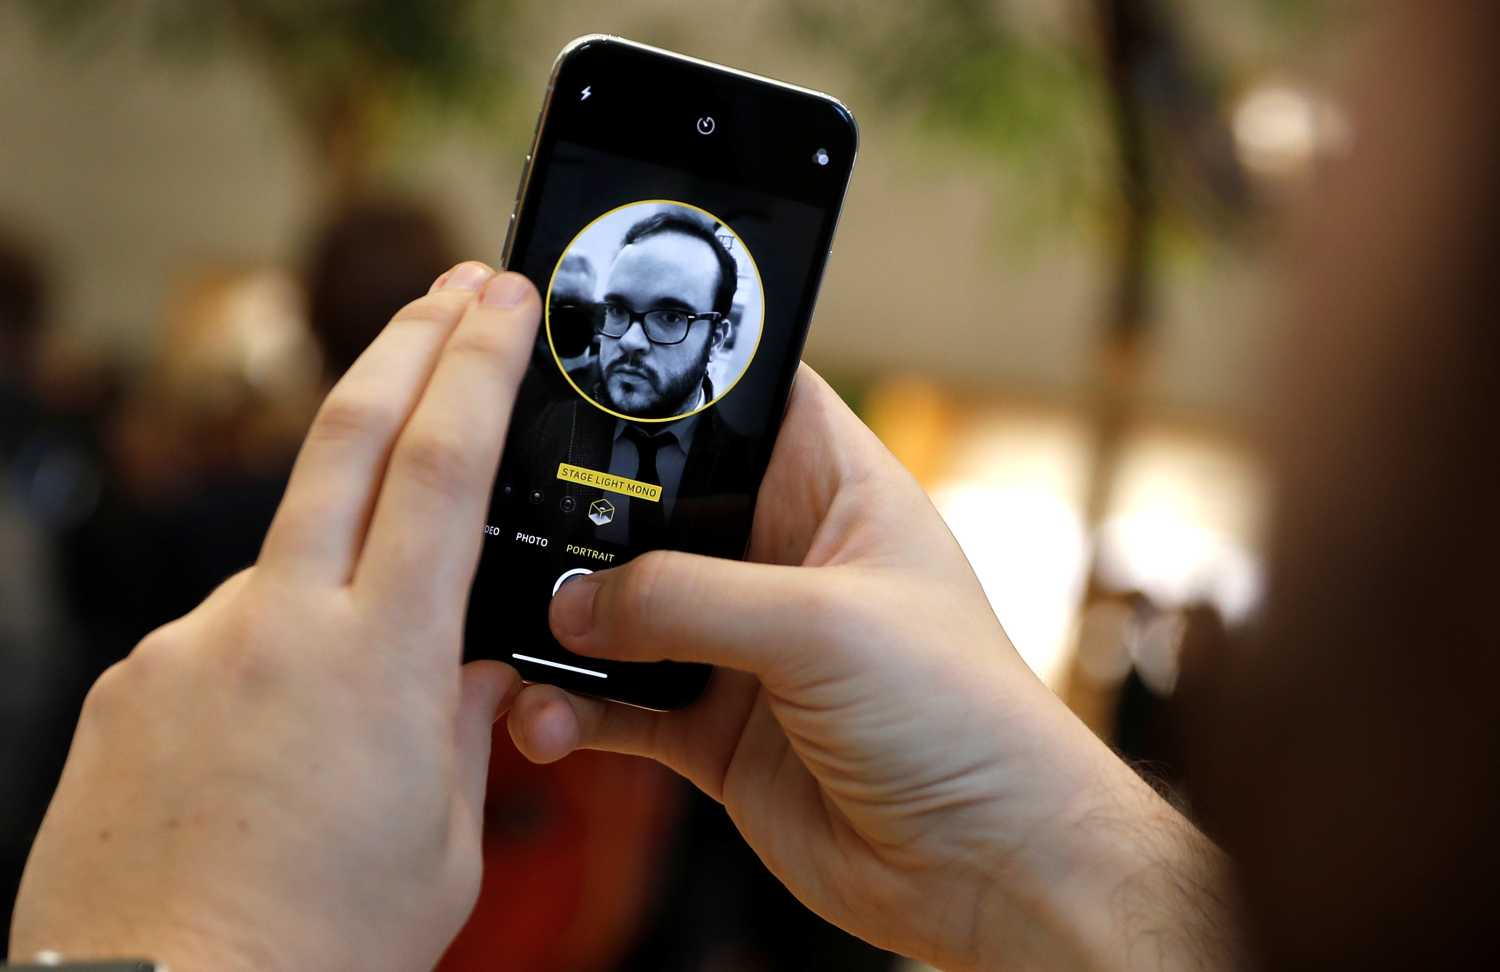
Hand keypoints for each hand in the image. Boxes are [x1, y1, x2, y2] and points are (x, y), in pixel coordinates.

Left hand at [11, 264, 539, 970]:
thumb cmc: (319, 944)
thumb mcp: (446, 837)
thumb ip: (467, 725)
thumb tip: (479, 669)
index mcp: (382, 659)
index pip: (442, 467)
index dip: (476, 366)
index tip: (500, 303)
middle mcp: (276, 624)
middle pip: (348, 435)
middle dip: (410, 343)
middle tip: (453, 288)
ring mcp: (191, 644)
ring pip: (290, 560)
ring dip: (341, 579)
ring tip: (351, 707)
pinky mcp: (130, 680)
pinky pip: (224, 638)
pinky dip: (269, 662)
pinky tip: (275, 747)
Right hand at [508, 366, 1239, 970]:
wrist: (985, 864)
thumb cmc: (960, 715)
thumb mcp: (822, 624)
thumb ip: (687, 599)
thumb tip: (574, 605)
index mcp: (834, 490)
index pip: (747, 399)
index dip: (679, 379)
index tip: (583, 371)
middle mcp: (783, 557)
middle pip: (661, 506)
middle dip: (586, 517)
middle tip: (510, 520)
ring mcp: (744, 645)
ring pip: (624, 612)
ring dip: (566, 628)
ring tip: (515, 640)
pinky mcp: (716, 727)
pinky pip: (621, 705)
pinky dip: (575, 711)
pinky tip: (545, 721)